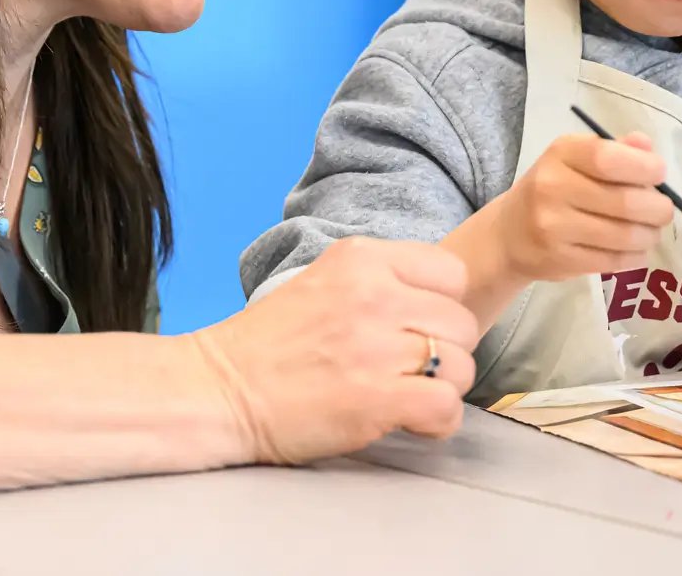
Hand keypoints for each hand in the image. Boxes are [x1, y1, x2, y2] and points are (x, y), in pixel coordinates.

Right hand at [188, 237, 479, 464]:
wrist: (219, 390)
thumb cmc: (267, 344)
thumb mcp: (323, 282)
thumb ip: (378, 282)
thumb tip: (434, 305)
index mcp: (360, 257)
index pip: (451, 272)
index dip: (441, 306)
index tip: (415, 329)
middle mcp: (374, 293)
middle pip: (462, 322)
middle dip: (444, 352)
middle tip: (406, 371)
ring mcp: (376, 345)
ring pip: (462, 365)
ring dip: (442, 388)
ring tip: (405, 396)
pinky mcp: (376, 397)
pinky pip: (447, 407)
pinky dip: (436, 423)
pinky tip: (409, 422)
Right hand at [494, 132, 673, 281]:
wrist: (509, 235)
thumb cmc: (552, 189)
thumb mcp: (575, 160)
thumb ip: (614, 150)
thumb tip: (647, 146)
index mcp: (561, 153)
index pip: (608, 158)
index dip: (644, 168)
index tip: (659, 174)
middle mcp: (552, 187)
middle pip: (625, 201)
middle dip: (658, 209)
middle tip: (662, 211)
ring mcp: (554, 226)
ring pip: (625, 235)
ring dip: (649, 235)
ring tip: (649, 231)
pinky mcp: (560, 259)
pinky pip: (614, 261)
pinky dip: (635, 257)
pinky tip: (634, 249)